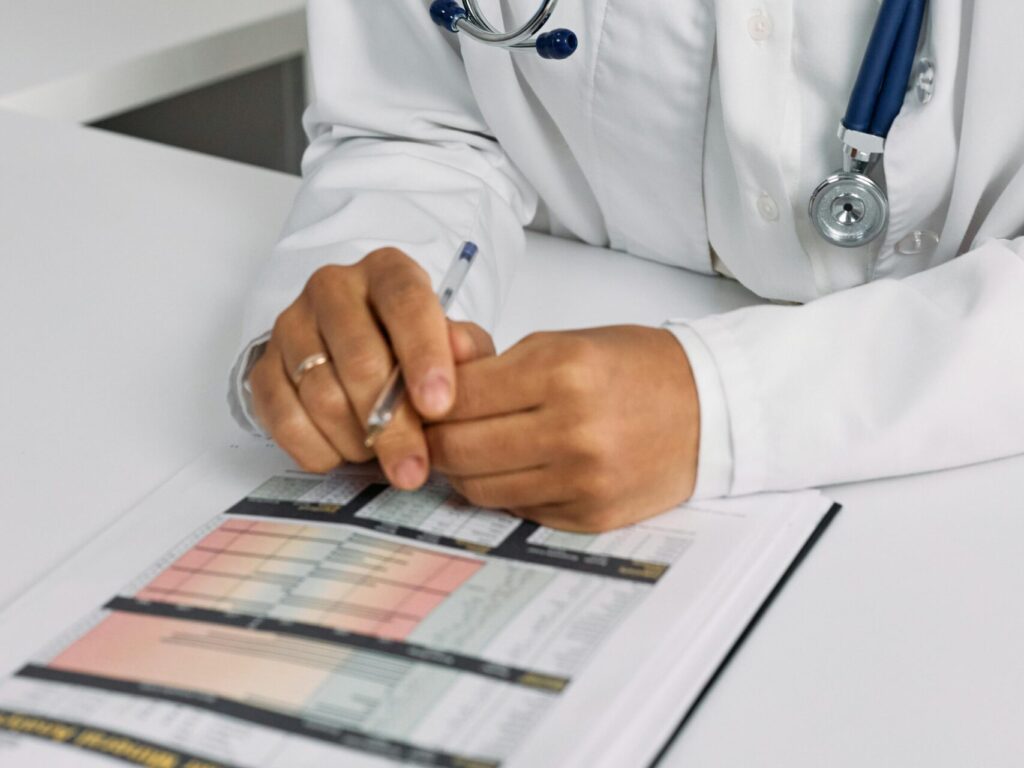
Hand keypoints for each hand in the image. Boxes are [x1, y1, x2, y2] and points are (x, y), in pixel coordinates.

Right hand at [249, 248, 494, 488]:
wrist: (362, 354)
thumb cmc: (416, 350)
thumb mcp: (455, 345)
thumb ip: (467, 349)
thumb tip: (463, 351)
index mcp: (386, 271)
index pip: (405, 302)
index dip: (423, 355)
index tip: (439, 406)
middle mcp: (333, 287)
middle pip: (360, 358)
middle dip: (392, 425)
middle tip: (413, 469)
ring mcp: (292, 325)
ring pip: (321, 394)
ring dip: (356, 440)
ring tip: (380, 454)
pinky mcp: (263, 365)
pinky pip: (281, 417)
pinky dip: (316, 448)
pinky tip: (342, 454)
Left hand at [426, 326, 699, 531]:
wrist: (708, 409)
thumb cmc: (635, 368)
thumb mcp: (564, 342)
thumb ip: (495, 361)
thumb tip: (433, 369)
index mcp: (562, 372)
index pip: (457, 396)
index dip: (428, 399)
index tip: (425, 398)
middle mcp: (571, 430)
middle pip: (457, 449)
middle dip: (436, 439)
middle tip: (439, 429)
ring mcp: (582, 480)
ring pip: (479, 488)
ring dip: (465, 470)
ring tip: (477, 447)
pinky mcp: (590, 516)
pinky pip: (516, 510)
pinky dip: (506, 490)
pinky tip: (518, 468)